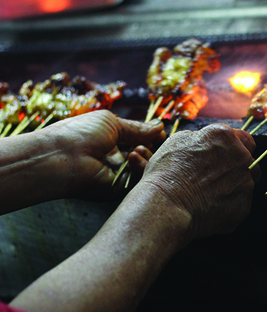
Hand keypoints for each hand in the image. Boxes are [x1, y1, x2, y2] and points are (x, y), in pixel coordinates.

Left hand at [46, 110, 165, 197]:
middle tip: (156, 140)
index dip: (153, 136)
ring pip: (146, 166)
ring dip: (148, 155)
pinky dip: (142, 167)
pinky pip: (139, 180)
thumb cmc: (79, 134)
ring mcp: (119, 174)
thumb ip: (137, 128)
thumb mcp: (111, 123)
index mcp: (112, 140)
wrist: (60, 158)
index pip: (140, 139)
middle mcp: (117, 157)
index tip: (161, 132)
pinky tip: (134, 157)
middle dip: (154, 145)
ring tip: (139, 149)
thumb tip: (159, 126)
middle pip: (147, 153)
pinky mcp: (119, 189)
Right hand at [139, 124, 259, 240]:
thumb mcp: (177, 141)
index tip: (224, 157)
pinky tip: (211, 208)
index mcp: (225, 136)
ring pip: (247, 182)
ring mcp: (246, 182)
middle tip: (216, 177)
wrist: (166, 206)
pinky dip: (229, 206)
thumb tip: (205, 143)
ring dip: (235, 186)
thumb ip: (201, 138)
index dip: (233, 148)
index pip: (244, 139)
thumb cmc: (166, 173)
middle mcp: (241, 157)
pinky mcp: (244, 205)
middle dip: (237, 167)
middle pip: (249, 161)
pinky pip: (241, 204)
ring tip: (211, 194)